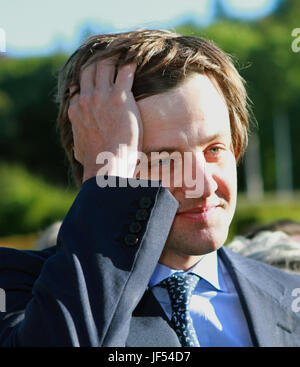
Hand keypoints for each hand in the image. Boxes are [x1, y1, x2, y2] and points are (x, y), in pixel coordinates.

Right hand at [68, 57, 142, 182]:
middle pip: (90, 68)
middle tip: (113, 55)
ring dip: (115, 57)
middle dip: (100, 59)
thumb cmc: (97, 161)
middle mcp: (86, 98)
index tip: (98, 71)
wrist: (107, 165)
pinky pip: (125, 71)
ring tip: (125, 52)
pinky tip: (136, 58)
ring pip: (105, 64)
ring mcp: (101, 96)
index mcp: (76, 108)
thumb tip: (77, 148)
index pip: (79, 83)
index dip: (89, 74)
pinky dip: (131, 62)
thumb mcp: (79, 149)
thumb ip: (77, 142)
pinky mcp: (119, 97)